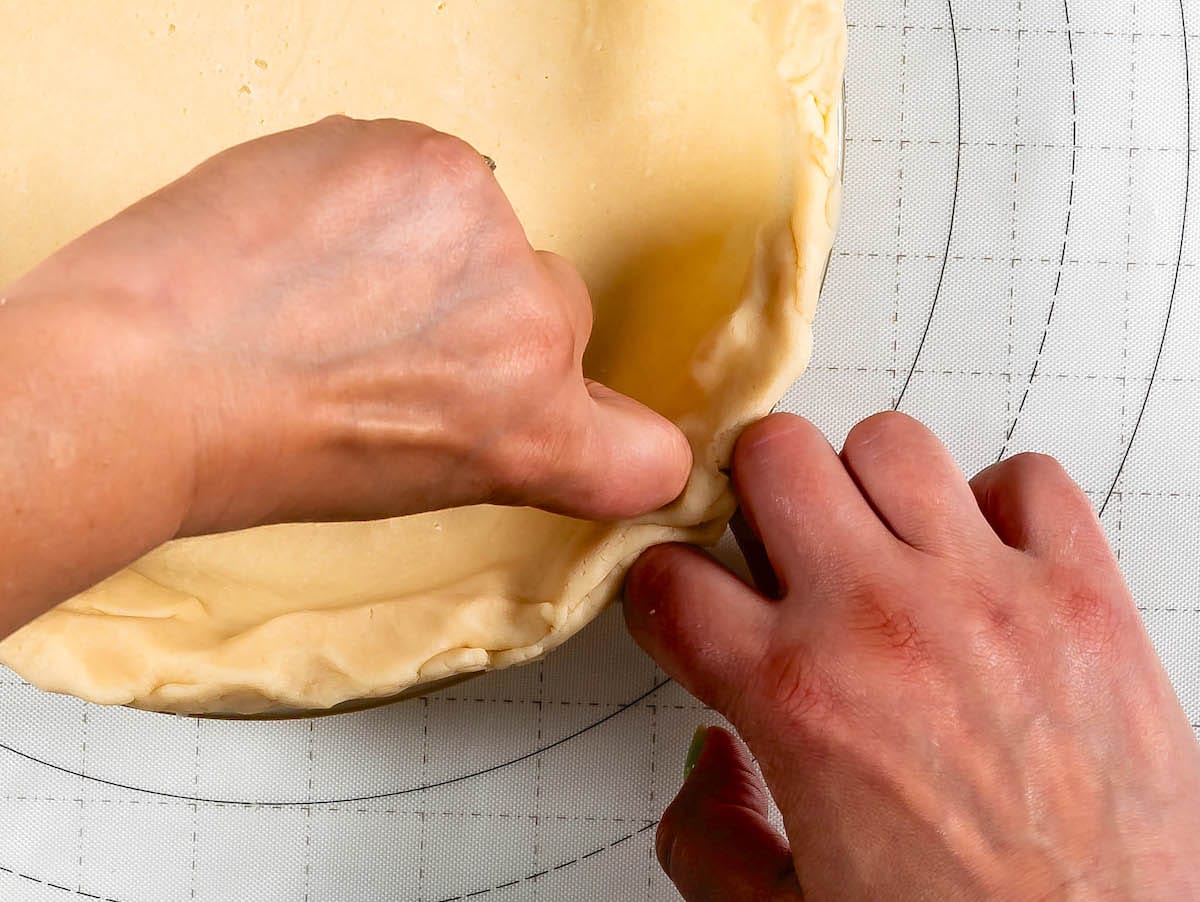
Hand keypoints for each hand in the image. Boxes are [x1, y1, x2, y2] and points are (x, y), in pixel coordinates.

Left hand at [9, 116, 690, 535]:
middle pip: (558, 304)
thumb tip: (516, 397)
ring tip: (333, 284)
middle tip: (387, 339)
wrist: (139, 373)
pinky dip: (384, 195)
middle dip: (487, 319)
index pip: (644, 451)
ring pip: (490, 229)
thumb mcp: (407, 480)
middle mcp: (530, 328)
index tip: (595, 429)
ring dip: (431, 249)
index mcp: (528, 431)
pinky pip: (431, 173)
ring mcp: (484, 233)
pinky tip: (318, 234)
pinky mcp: (428, 160)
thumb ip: (494, 437)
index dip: (617, 437)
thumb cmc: (248, 452)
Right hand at [625, 412, 1199, 899]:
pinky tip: (985, 559)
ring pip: (890, 443)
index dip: (662, 587)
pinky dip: (1000, 503)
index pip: (669, 579)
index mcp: (798, 697)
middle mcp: (884, 622)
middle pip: (774, 455)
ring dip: (868, 487)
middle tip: (779, 546)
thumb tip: (705, 768)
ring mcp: (990, 597)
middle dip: (757, 493)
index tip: (687, 604)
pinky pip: (1029, 479)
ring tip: (882, 545)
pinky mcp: (1085, 598)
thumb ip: (710, 837)